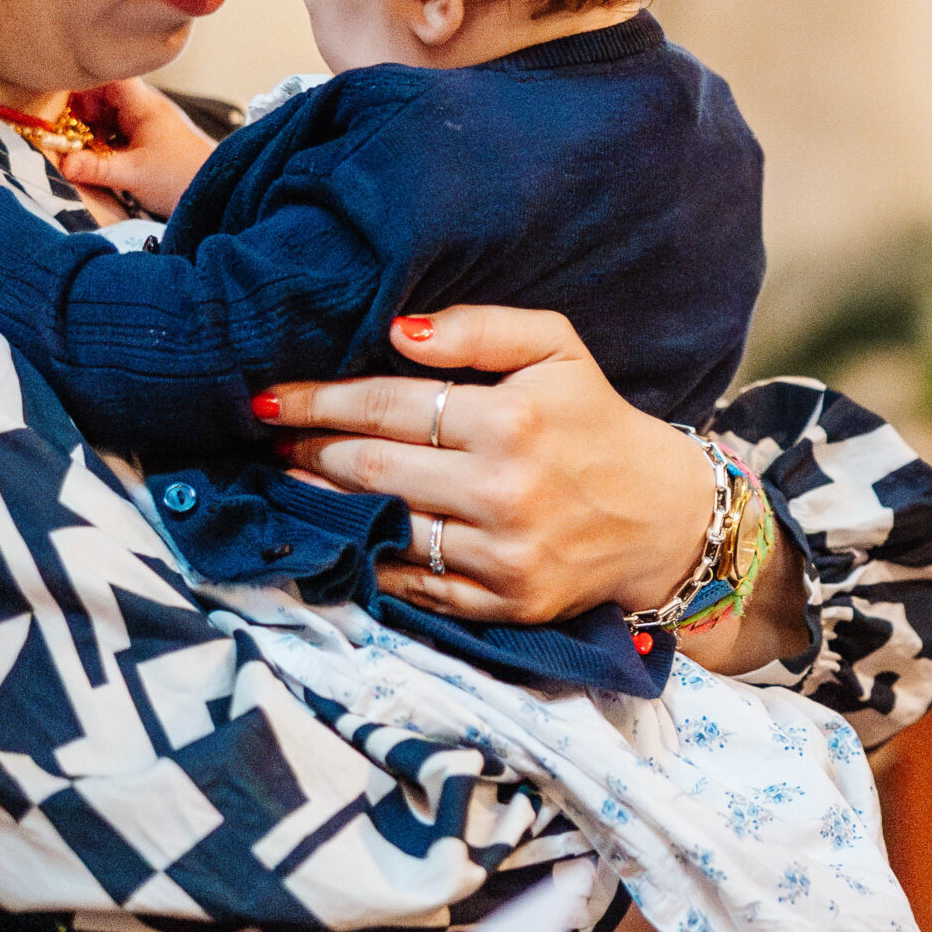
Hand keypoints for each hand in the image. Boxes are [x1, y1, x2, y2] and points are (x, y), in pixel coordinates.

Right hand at [55, 79, 216, 217]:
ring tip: (74, 146)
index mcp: (143, 105)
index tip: (60, 101)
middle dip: (79, 111)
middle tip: (63, 131)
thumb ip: (97, 169)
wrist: (217, 189)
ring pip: (107, 114)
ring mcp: (146, 123)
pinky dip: (100, 141)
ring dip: (89, 128)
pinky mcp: (147, 140)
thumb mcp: (134, 174)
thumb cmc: (182, 177)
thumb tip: (62, 164)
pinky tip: (92, 157)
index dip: (82, 83)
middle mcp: (144, 108)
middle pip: (102, 94)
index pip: (108, 75)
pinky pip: (115, 131)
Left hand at [270, 308, 717, 626]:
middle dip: (310, 449)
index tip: (269, 398)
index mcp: (511, 421)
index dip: (319, 400)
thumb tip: (394, 332)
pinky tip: (341, 535)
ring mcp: (502, 554)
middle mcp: (503, 490)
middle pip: (373, 469)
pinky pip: (415, 584)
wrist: (662, 516)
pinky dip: (369, 560)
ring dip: (325, 505)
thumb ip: (478, 327)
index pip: (387, 407)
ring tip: (289, 480)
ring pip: (384, 528)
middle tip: (269, 435)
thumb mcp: (557, 347)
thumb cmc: (596, 420)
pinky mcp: (504, 603)